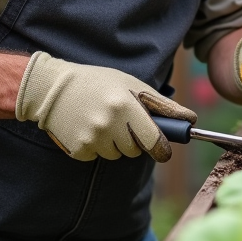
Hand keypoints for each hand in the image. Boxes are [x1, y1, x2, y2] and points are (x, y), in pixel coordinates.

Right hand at [15, 52, 195, 161]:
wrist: (51, 88)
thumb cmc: (97, 83)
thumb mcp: (130, 84)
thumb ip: (161, 104)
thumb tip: (190, 120)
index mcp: (125, 106)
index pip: (154, 141)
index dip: (162, 149)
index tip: (163, 150)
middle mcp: (108, 124)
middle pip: (135, 151)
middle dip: (133, 140)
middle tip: (121, 122)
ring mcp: (92, 139)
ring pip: (117, 155)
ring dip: (114, 143)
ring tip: (100, 121)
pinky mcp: (78, 151)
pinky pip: (97, 157)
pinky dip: (95, 147)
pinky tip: (86, 128)